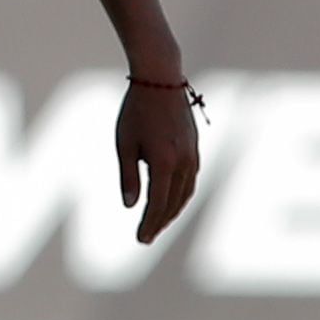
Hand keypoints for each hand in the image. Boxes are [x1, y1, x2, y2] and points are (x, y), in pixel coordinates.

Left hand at [113, 75, 202, 245]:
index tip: (140, 240)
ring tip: (159, 223)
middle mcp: (183, 162)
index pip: (157, 204)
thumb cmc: (136, 109)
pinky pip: (191, 179)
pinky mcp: (194, 147)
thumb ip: (128, 176)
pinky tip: (172, 199)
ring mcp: (192, 154)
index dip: (148, 224)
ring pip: (186, 193)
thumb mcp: (125, 144)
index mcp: (164, 163)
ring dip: (173, 212)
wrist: (160, 78)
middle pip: (173, 203)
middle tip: (146, 238)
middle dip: (160, 223)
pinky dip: (181, 195)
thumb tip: (130, 206)